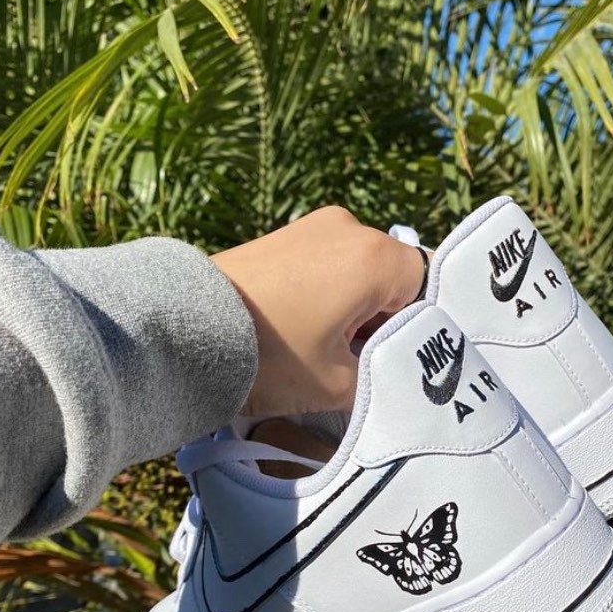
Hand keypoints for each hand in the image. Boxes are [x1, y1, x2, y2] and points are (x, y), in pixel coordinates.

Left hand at [211, 206, 425, 416]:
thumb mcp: (340, 384)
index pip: (430, 285)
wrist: (183, 332)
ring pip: (363, 271)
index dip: (421, 326)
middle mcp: (350, 227)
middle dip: (387, 318)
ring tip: (327, 349)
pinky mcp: (285, 235)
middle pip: (396, 276)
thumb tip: (400, 370)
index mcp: (375, 257)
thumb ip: (385, 374)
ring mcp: (314, 227)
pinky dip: (331, 295)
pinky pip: (331, 264)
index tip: (399, 359)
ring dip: (358, 308)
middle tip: (361, 361)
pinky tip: (306, 329)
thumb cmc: (270, 357)